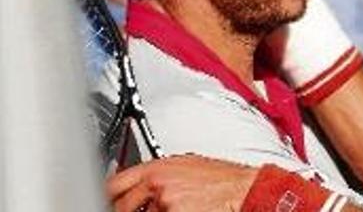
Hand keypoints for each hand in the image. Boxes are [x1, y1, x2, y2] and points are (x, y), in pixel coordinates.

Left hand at [106, 155, 257, 211]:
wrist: (246, 188)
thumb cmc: (223, 179)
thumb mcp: (186, 166)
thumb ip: (160, 175)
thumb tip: (142, 186)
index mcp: (158, 166)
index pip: (115, 182)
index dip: (108, 195)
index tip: (106, 201)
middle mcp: (158, 183)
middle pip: (120, 204)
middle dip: (124, 210)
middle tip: (135, 209)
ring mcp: (165, 202)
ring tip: (175, 206)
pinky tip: (184, 210)